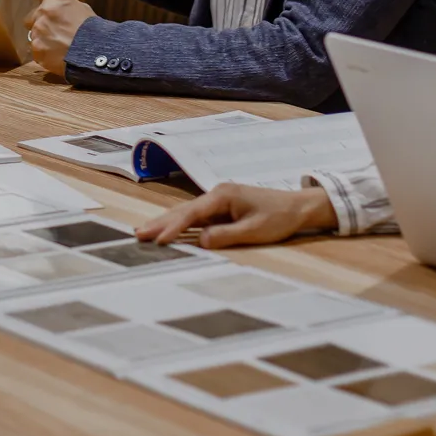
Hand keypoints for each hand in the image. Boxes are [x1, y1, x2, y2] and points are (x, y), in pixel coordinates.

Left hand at [0, 0, 93, 74]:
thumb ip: (61, 7)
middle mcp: (43, 13)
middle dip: (39, 24)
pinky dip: (47, 54)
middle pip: (30, 18)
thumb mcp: (80, 9)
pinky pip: (37, 52)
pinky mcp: (38, 51)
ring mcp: (38, 32)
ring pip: (34, 36)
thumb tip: (55, 15)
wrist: (97, 52)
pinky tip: (61, 55)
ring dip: (45, 40)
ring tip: (64, 45)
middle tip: (58, 32)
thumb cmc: (92, 29)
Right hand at [136, 183, 336, 248]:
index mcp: (223, 196)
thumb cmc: (279, 218)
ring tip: (144, 232)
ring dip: (166, 223)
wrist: (298, 207)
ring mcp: (218, 201)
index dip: (174, 227)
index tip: (159, 239)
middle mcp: (217, 194)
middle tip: (138, 234)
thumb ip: (227, 236)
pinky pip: (196, 217)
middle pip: (183, 210)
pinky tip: (168, 231)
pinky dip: (180, 224)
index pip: (192, 214)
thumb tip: (203, 241)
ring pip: (187, 213)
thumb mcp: (254, 231)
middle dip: (160, 223)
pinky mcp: (222, 208)